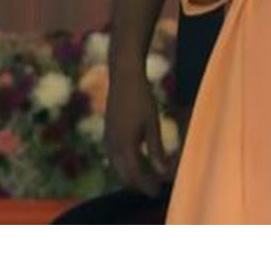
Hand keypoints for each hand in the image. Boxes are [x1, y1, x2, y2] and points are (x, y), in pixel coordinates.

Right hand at [104, 64, 171, 192]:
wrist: (123, 77)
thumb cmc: (141, 99)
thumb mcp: (152, 125)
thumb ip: (156, 151)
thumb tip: (163, 173)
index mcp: (124, 144)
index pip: (134, 175)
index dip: (146, 186)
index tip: (158, 193)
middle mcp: (112, 144)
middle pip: (123, 174)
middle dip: (137, 184)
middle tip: (154, 188)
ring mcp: (107, 138)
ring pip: (116, 166)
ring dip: (130, 174)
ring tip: (147, 177)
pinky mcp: (107, 132)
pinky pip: (114, 156)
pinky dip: (124, 163)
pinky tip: (137, 160)